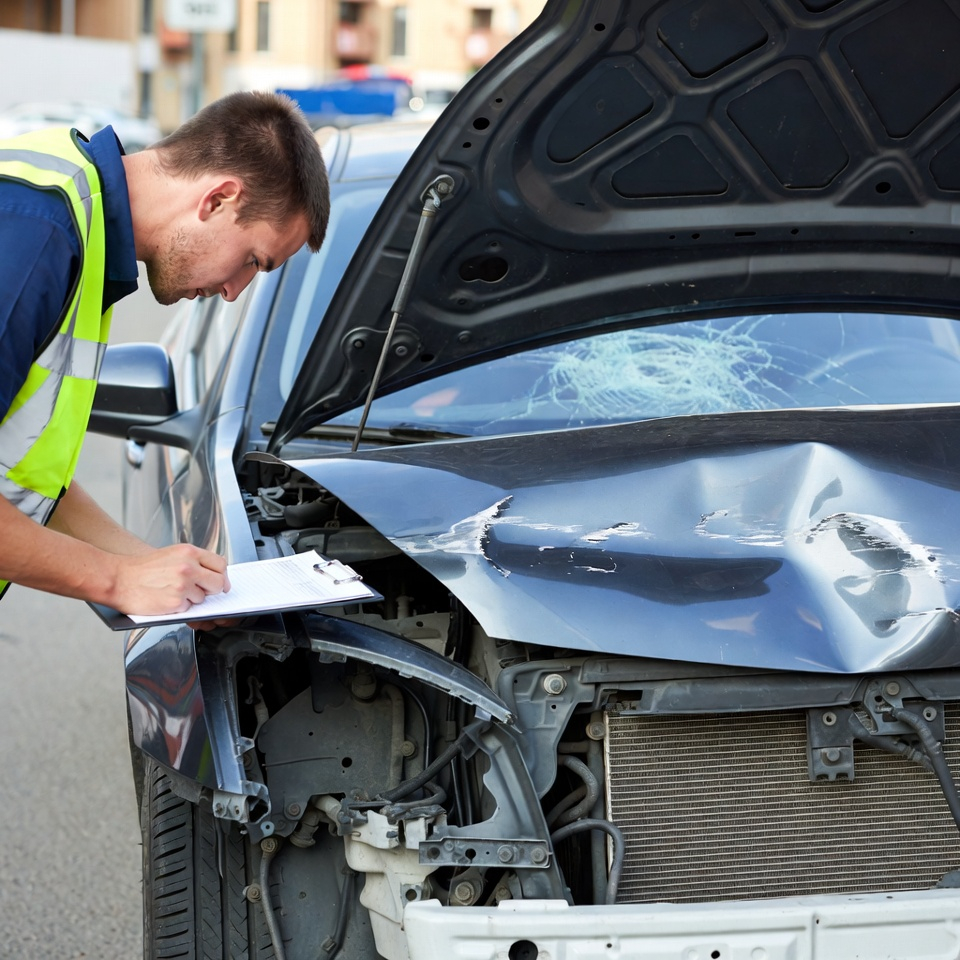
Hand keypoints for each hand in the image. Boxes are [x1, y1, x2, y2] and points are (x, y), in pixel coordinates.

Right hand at [111, 544, 229, 615]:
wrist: (118, 578)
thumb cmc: (142, 568)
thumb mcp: (172, 554)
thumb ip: (194, 561)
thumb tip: (214, 573)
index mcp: (189, 552)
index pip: (220, 564)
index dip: (221, 575)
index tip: (218, 581)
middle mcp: (188, 567)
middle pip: (218, 583)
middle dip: (212, 589)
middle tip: (200, 590)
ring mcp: (183, 585)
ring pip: (203, 598)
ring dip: (192, 599)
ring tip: (173, 591)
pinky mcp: (176, 602)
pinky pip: (189, 608)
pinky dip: (180, 607)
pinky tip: (166, 599)